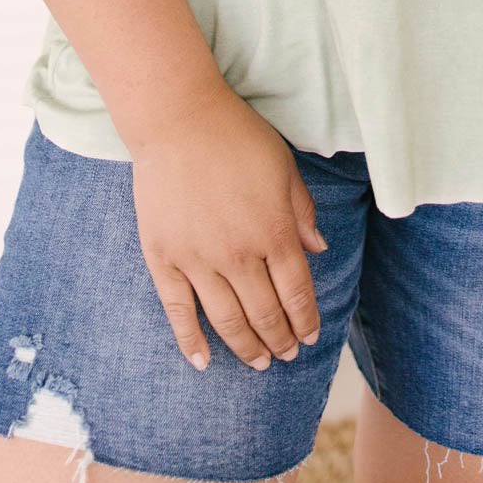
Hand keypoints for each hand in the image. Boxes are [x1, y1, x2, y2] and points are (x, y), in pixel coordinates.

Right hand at [130, 82, 327, 371]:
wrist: (177, 118)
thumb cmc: (236, 135)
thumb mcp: (283, 166)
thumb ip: (302, 211)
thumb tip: (319, 250)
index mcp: (274, 231)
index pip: (296, 292)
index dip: (305, 320)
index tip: (309, 338)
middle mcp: (239, 254)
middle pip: (265, 314)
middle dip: (280, 341)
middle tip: (286, 356)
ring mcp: (198, 260)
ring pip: (227, 321)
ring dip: (246, 348)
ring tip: (258, 363)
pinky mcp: (164, 258)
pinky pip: (178, 311)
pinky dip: (191, 341)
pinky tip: (203, 361)